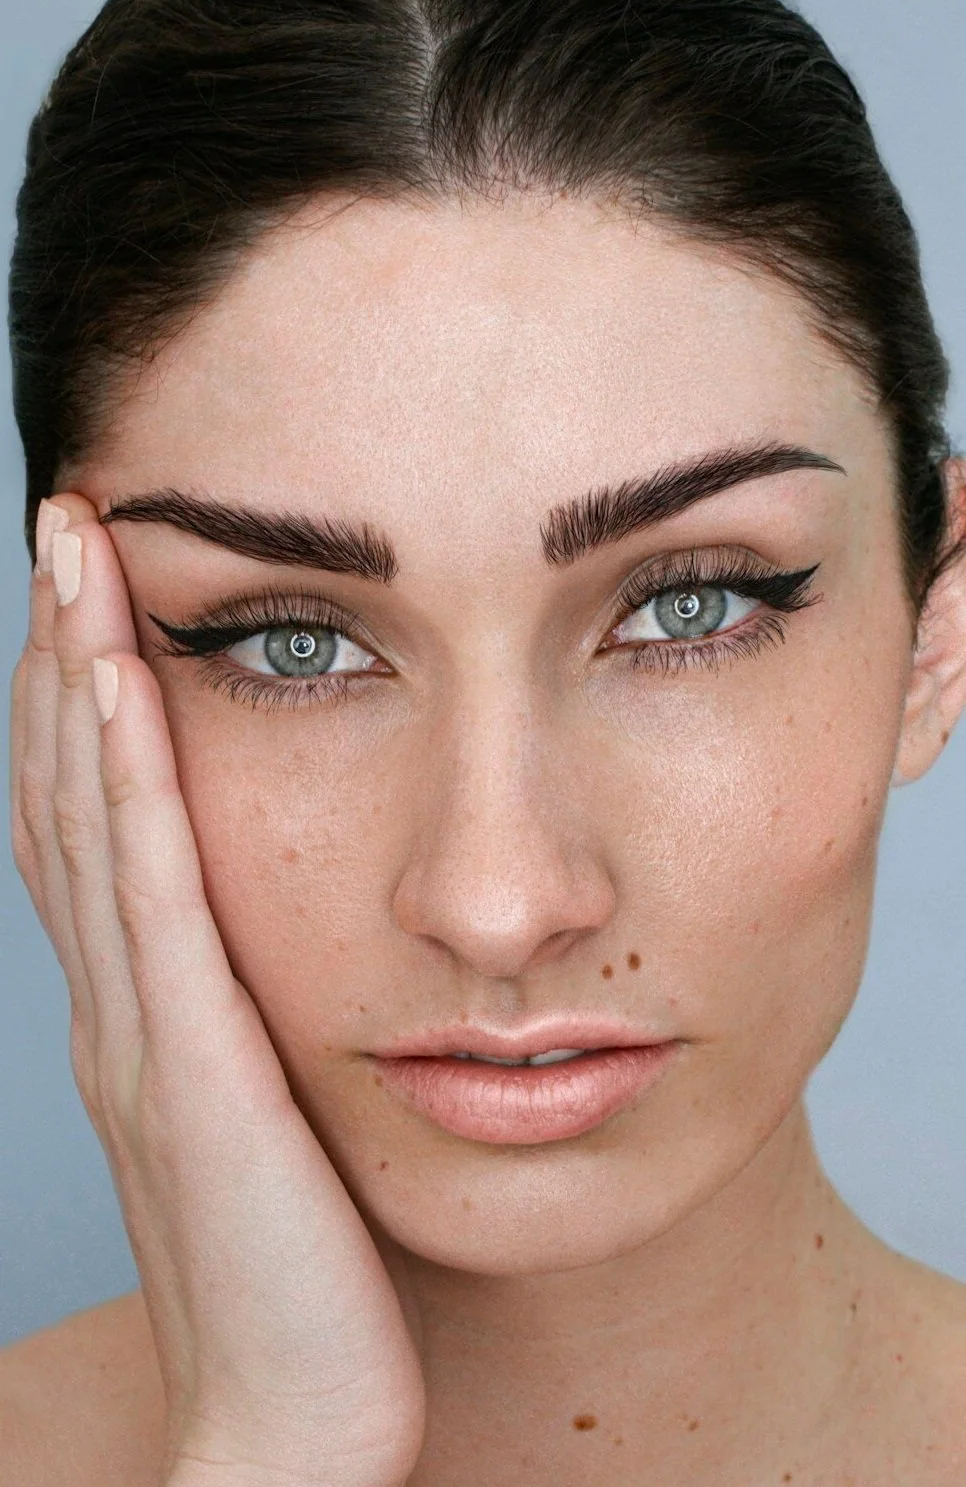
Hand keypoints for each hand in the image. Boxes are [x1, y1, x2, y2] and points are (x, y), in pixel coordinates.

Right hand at [9, 494, 425, 1486]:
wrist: (292, 1419)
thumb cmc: (305, 1271)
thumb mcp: (282, 1110)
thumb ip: (271, 1018)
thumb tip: (307, 933)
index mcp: (152, 1006)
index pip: (100, 818)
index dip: (82, 697)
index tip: (95, 586)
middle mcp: (127, 998)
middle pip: (73, 788)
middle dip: (62, 646)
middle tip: (67, 521)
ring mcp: (146, 1023)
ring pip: (93, 811)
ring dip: (76, 671)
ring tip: (76, 551)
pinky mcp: (194, 1056)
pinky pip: (151, 885)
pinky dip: (123, 771)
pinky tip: (116, 678)